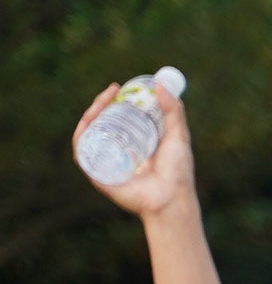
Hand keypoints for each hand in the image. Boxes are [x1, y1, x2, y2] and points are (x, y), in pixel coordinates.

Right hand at [72, 78, 193, 217]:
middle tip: (111, 91)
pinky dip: (81, 135)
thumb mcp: (178, 136)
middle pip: (100, 123)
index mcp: (133, 144)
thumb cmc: (178, 172)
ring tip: (101, 103)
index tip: (118, 87)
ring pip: (88, 133)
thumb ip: (174, 112)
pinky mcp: (97, 174)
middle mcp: (117, 152)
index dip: (113, 101)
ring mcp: (105, 162)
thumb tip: (162, 85)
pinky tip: (87, 121)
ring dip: (90, 114)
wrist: (172, 198)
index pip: (116, 118)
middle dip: (100, 104)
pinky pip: (81, 151)